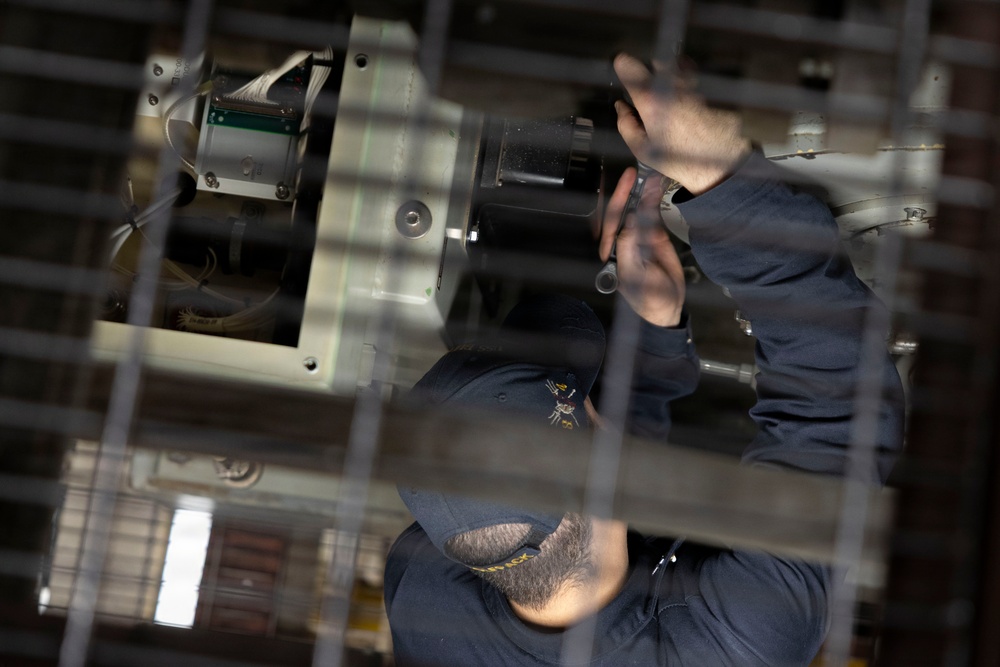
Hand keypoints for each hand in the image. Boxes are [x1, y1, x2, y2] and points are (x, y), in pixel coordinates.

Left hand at [599, 167, 684, 326]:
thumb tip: (629, 222)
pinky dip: (654, 201)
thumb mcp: (636, 275)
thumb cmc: (648, 298)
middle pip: (622, 212)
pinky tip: (657, 188)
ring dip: (642, 193)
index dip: (616, 203)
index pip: (610, 223)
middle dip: (626, 192)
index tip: (623, 186)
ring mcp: (638, 236)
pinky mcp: (653, 235)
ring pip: (638, 210)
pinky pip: (652, 215)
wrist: (669, 306)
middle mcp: (623, 240)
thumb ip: (630, 249)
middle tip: (632, 174)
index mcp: (613, 251)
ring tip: (650, 177)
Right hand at [613, 53, 750, 194]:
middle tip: (654, 91)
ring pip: (679, 66)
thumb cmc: (676, 159)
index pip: (628, 65)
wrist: (718, 164)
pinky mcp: (712, 86)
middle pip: (657, 62)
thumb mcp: (641, 149)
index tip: (624, 72)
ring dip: (674, 76)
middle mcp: (673, 84)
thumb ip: (625, 123)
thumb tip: (621, 105)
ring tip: (675, 98)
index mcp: (651, 99)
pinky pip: (697, 77)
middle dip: (653, 72)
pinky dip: (692, 84)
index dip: (623, 67)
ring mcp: (695, 82)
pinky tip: (693, 102)